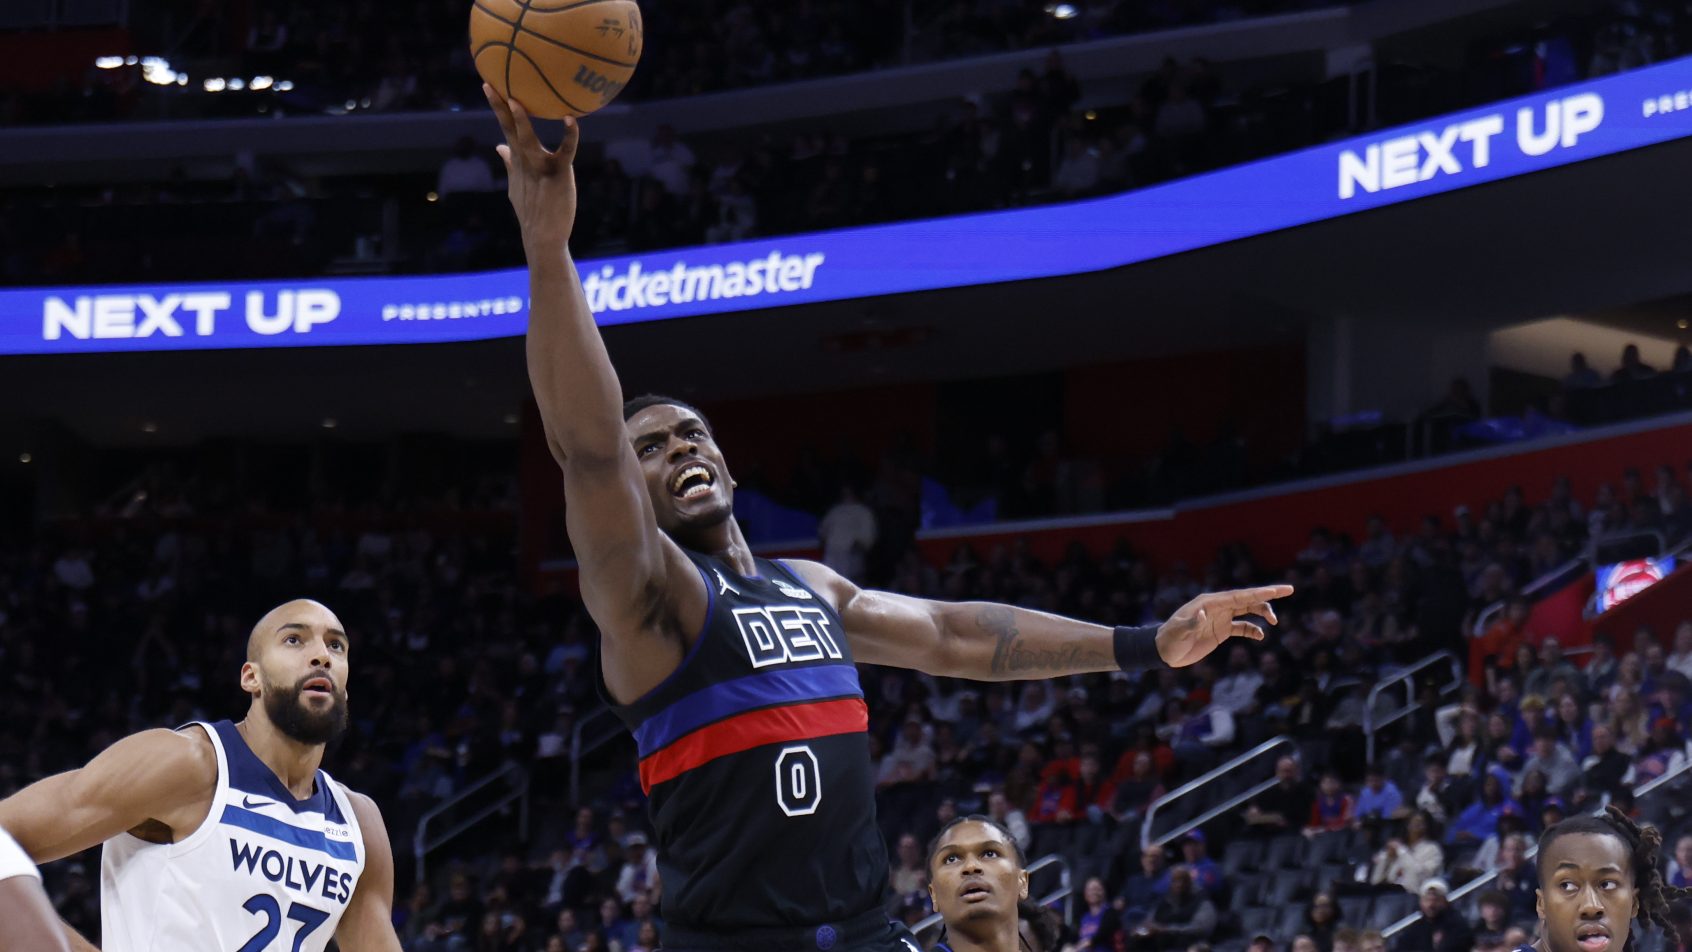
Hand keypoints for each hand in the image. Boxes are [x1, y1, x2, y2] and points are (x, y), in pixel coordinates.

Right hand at [484, 83, 579, 252]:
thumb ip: (510, 163)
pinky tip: (571, 120)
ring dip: (522, 122)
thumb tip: (499, 147)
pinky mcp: (559, 174)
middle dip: (500, 107)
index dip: (498, 107)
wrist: (544, 237)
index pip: (505, 128)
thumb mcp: (517, 185)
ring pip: (528, 141)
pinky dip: (569, 136)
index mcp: (518, 160)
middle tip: (491, 84)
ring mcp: (540, 167)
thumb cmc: (533, 211)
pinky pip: (565, 151)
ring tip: (516, 101)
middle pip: (510, 129)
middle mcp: (526, 161)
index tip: (489, 85)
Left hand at [1155, 585, 1294, 667]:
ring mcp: (1220, 618)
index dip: (1258, 592)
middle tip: (1289, 590)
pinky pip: (1242, 627)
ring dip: (1262, 613)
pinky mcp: (1221, 631)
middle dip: (1268, 595)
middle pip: (1247, 598)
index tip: (1277, 589)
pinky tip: (1260, 636)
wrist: (1163, 652)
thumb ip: (1192, 623)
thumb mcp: (1178, 632)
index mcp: (1209, 603)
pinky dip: (1253, 630)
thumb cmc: (1169, 640)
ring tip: (1275, 622)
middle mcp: (1217, 607)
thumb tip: (1203, 614)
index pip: (1239, 595)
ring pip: (1247, 610)